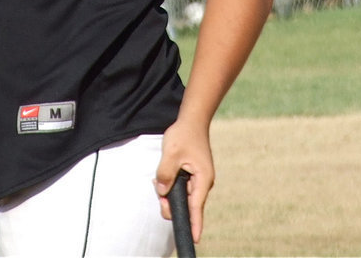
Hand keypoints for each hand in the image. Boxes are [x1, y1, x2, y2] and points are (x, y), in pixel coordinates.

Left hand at [154, 118, 214, 243]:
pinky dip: (170, 183)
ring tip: (159, 177)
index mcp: (202, 179)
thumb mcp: (171, 153)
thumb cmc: (184, 135)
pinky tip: (163, 174)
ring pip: (181, 195)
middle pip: (186, 204)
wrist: (192, 121)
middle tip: (158, 187)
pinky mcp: (192, 175)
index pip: (196, 208)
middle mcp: (202, 183)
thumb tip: (162, 192)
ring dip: (168, 190)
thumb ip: (165, 173)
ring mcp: (198, 179)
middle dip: (170, 201)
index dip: (194, 224)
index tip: (193, 239)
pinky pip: (181, 187)